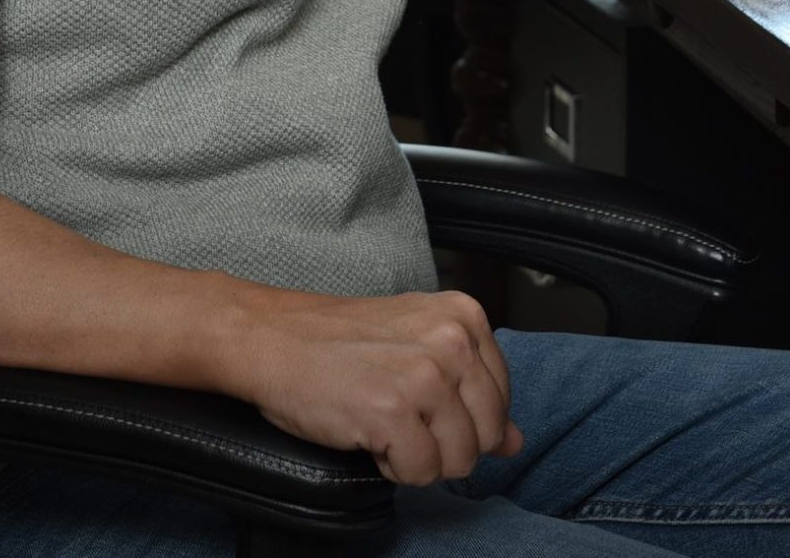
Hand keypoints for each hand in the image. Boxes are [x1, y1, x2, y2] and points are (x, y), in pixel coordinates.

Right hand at [221, 288, 523, 484]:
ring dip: (419, 459)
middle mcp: (454, 341)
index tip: (422, 405)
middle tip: (401, 419)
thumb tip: (515, 442)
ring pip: (459, 460)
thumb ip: (473, 392)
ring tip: (383, 424)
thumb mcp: (418, 349)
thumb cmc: (340, 343)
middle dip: (445, 445)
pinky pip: (420, 472)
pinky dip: (393, 468)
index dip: (461, 419)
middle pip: (487, 435)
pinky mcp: (394, 411)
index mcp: (466, 317)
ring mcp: (425, 375)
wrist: (273, 339)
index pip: (502, 400)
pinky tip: (368, 435)